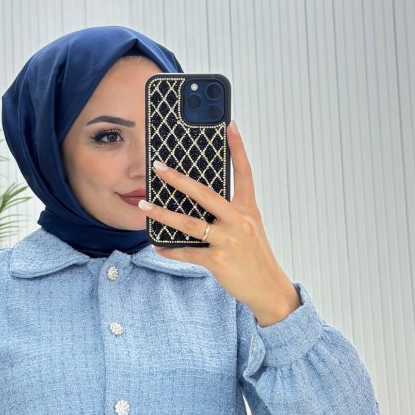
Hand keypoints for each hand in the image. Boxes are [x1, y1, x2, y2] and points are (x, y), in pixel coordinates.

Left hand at [140, 120, 301, 325]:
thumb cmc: (255, 259)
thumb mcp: (249, 230)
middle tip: (159, 168)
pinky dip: (170, 250)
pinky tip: (159, 246)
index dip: (237, 148)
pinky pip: (187, 253)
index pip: (244, 172)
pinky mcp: (218, 261)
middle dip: (179, 179)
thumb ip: (229, 215)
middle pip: (205, 193)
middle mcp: (239, 221)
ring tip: (144, 206)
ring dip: (163, 214)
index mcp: (248, 210)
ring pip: (189, 223)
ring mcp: (229, 241)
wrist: (269, 289)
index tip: (228, 125)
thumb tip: (197, 205)